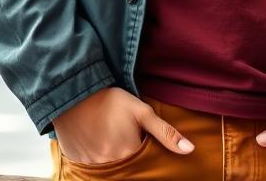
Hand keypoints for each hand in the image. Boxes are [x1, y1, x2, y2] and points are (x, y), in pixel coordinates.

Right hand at [52, 87, 193, 163]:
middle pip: (129, 170)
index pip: (146, 165)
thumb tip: (190, 149)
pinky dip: (100, 160)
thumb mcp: (141, 111)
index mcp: (129, 153)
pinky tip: (99, 144)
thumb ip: (166, 132)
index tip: (140, 140)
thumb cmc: (111, 101)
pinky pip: (95, 171)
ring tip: (112, 139)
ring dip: (116, 160)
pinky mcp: (80, 164)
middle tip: (123, 138)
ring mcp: (94, 167)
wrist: (75, 94)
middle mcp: (112, 165)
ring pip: (112, 171)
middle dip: (131, 158)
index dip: (146, 153)